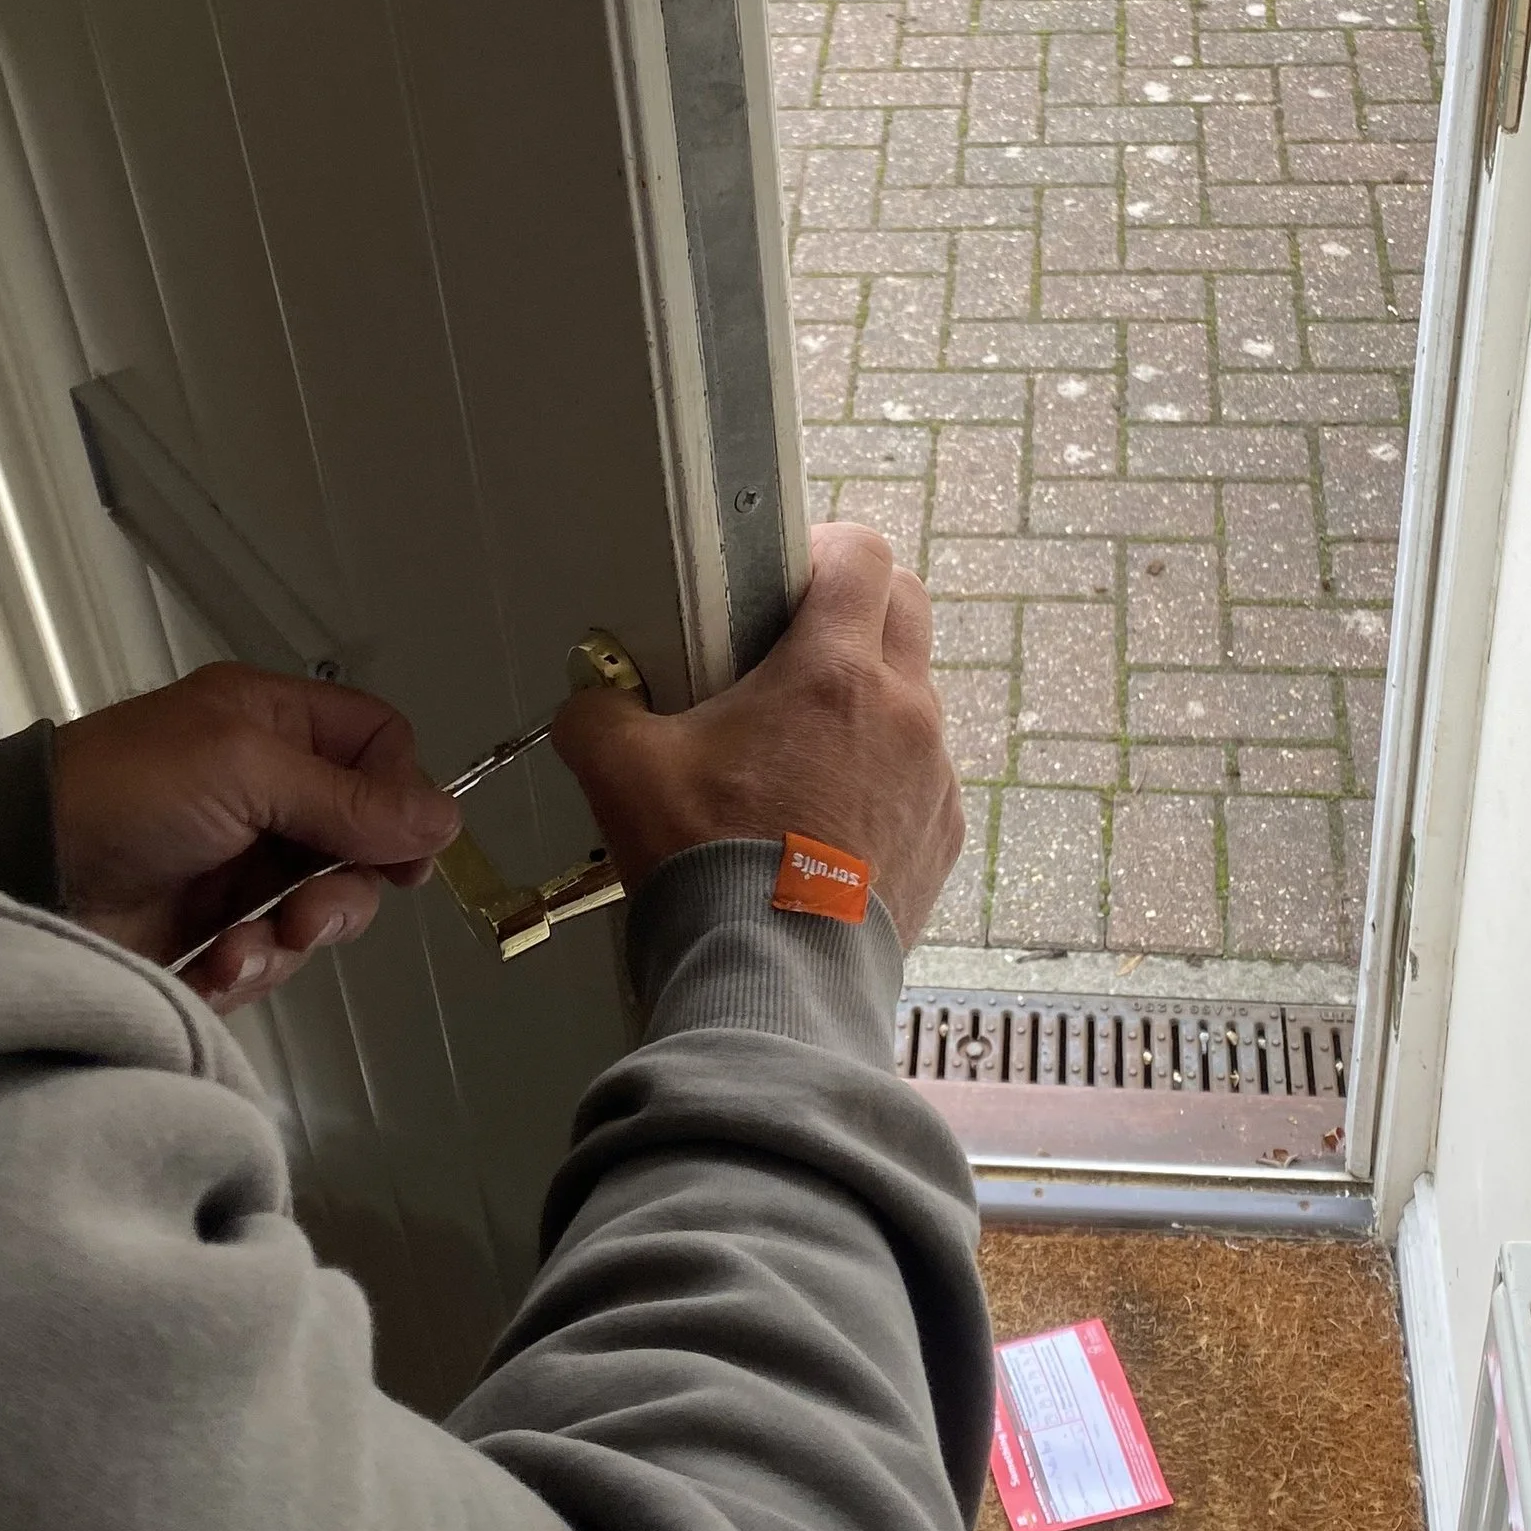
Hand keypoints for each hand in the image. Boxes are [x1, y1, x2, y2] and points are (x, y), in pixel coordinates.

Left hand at [50, 664, 458, 1011]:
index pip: (378, 748)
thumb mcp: (242, 769)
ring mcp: (242, 864)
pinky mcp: (216, 931)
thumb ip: (348, 797)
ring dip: (292, 936)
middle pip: (364, 842)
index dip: (401, 796)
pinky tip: (212, 968)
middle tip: (306, 913)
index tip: (401, 851)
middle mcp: (267, 790)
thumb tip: (446, 819)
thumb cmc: (122, 793)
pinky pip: (273, 958)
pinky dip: (249, 969)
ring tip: (240, 948)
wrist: (18, 874)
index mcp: (272, 725)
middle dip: (343, 888)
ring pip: (324, 908)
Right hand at [550, 524, 963, 944]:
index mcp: (833, 673)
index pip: (860, 553)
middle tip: (796, 643)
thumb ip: (598, 715)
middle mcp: (903, 711)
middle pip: (907, 605)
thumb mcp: (622, 774)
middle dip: (856, 606)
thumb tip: (589, 704)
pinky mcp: (940, 834)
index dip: (820, 549)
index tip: (783, 577)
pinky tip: (825, 814)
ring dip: (871, 696)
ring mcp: (932, 775)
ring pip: (918, 694)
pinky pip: (922, 773)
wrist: (774, 981)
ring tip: (802, 743)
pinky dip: (884, 774)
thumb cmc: (711, 870)